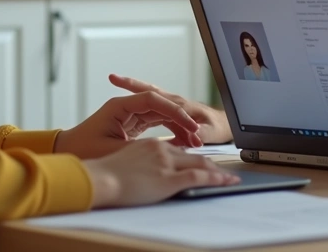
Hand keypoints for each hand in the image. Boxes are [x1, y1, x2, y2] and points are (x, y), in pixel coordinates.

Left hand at [55, 90, 203, 159]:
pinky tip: (184, 143)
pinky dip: (172, 132)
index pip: (154, 100)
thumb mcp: (112, 151)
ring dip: (179, 126)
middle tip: (197, 135)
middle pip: (162, 105)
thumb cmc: (83, 149)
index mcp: (119, 105)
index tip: (189, 126)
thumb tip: (164, 150)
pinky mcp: (134, 124)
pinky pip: (159, 123)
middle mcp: (127, 106)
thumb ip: (138, 148)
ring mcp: (131, 114)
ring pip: (163, 114)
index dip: (174, 112)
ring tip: (195, 142)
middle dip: (182, 119)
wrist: (66, 152)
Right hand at [81, 139, 237, 207]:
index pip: (177, 148)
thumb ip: (139, 164)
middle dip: (210, 162)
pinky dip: (217, 179)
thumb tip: (145, 173)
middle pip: (192, 154)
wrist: (97, 181)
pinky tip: (227, 182)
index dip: (192, 154)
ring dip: (217, 171)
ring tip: (230, 178)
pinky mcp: (169, 177)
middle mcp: (161, 149)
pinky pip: (200, 177)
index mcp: (149, 145)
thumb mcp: (123, 163)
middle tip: (224, 170)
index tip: (202, 160)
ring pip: (200, 162)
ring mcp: (166, 162)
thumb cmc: (102, 176)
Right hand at [109, 74, 232, 144]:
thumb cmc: (218, 129)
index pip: (155, 96)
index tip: (121, 83)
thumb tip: (194, 135)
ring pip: (150, 101)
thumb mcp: (211, 133)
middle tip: (113, 78)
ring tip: (116, 86)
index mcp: (181, 105)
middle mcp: (175, 102)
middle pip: (149, 92)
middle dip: (132, 84)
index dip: (138, 89)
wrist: (224, 128)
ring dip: (135, 94)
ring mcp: (173, 107)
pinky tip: (132, 116)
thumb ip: (202, 134)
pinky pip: (155, 112)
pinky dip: (143, 110)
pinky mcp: (172, 115)